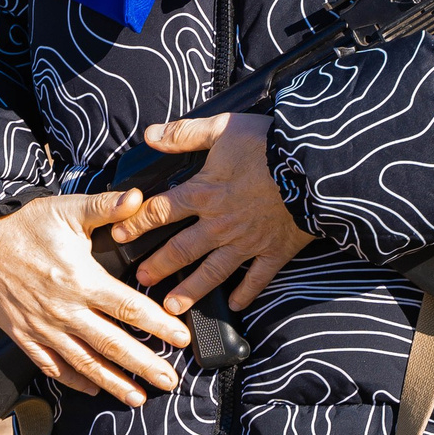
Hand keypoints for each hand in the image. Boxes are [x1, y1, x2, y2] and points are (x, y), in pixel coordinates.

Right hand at [0, 188, 191, 405]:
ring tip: (138, 398)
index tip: (182, 339)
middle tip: (170, 381)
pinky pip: (51, 365)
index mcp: (82, 279)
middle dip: (144, 365)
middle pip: (113, 344)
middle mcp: (65, 309)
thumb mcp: (70, 209)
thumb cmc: (28, 222)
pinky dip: (73, 380)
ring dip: (113, 383)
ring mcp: (43, 327)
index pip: (130, 307)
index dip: (159, 325)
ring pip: (85, 363)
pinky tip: (92, 390)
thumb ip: (107, 207)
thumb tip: (139, 198)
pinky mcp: (23, 335)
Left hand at [114, 113, 314, 312]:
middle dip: (159, 266)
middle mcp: (220, 223)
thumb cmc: (269, 144)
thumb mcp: (223, 127)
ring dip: (191, 290)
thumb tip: (150, 135)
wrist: (315, 166)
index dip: (136, 225)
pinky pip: (257, 278)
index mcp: (204, 192)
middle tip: (141, 281)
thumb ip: (184, 133)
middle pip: (181, 249)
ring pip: (212, 272)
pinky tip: (236, 305)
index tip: (118, 237)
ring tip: (172, 306)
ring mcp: (247, 241)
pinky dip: (247, 293)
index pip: (159, 211)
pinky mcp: (274, 251)